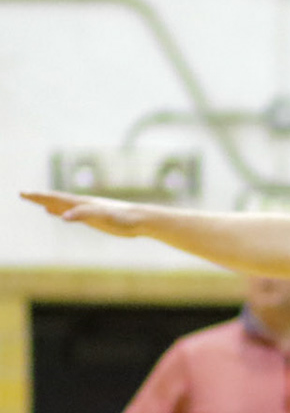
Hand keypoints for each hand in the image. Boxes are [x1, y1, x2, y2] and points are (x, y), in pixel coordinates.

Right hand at [21, 188, 151, 236]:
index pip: (56, 198)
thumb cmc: (124, 218)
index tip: (23, 193)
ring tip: (39, 203)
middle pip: (57, 199)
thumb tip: (63, 216)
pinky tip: (61, 215)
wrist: (143, 219)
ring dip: (50, 204)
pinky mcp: (96, 218)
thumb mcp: (103, 216)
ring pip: (65, 206)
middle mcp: (84, 205)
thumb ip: (83, 214)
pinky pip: (75, 214)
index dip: (40, 196)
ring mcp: (90, 211)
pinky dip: (64, 213)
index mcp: (83, 203)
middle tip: (22, 194)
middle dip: (40, 198)